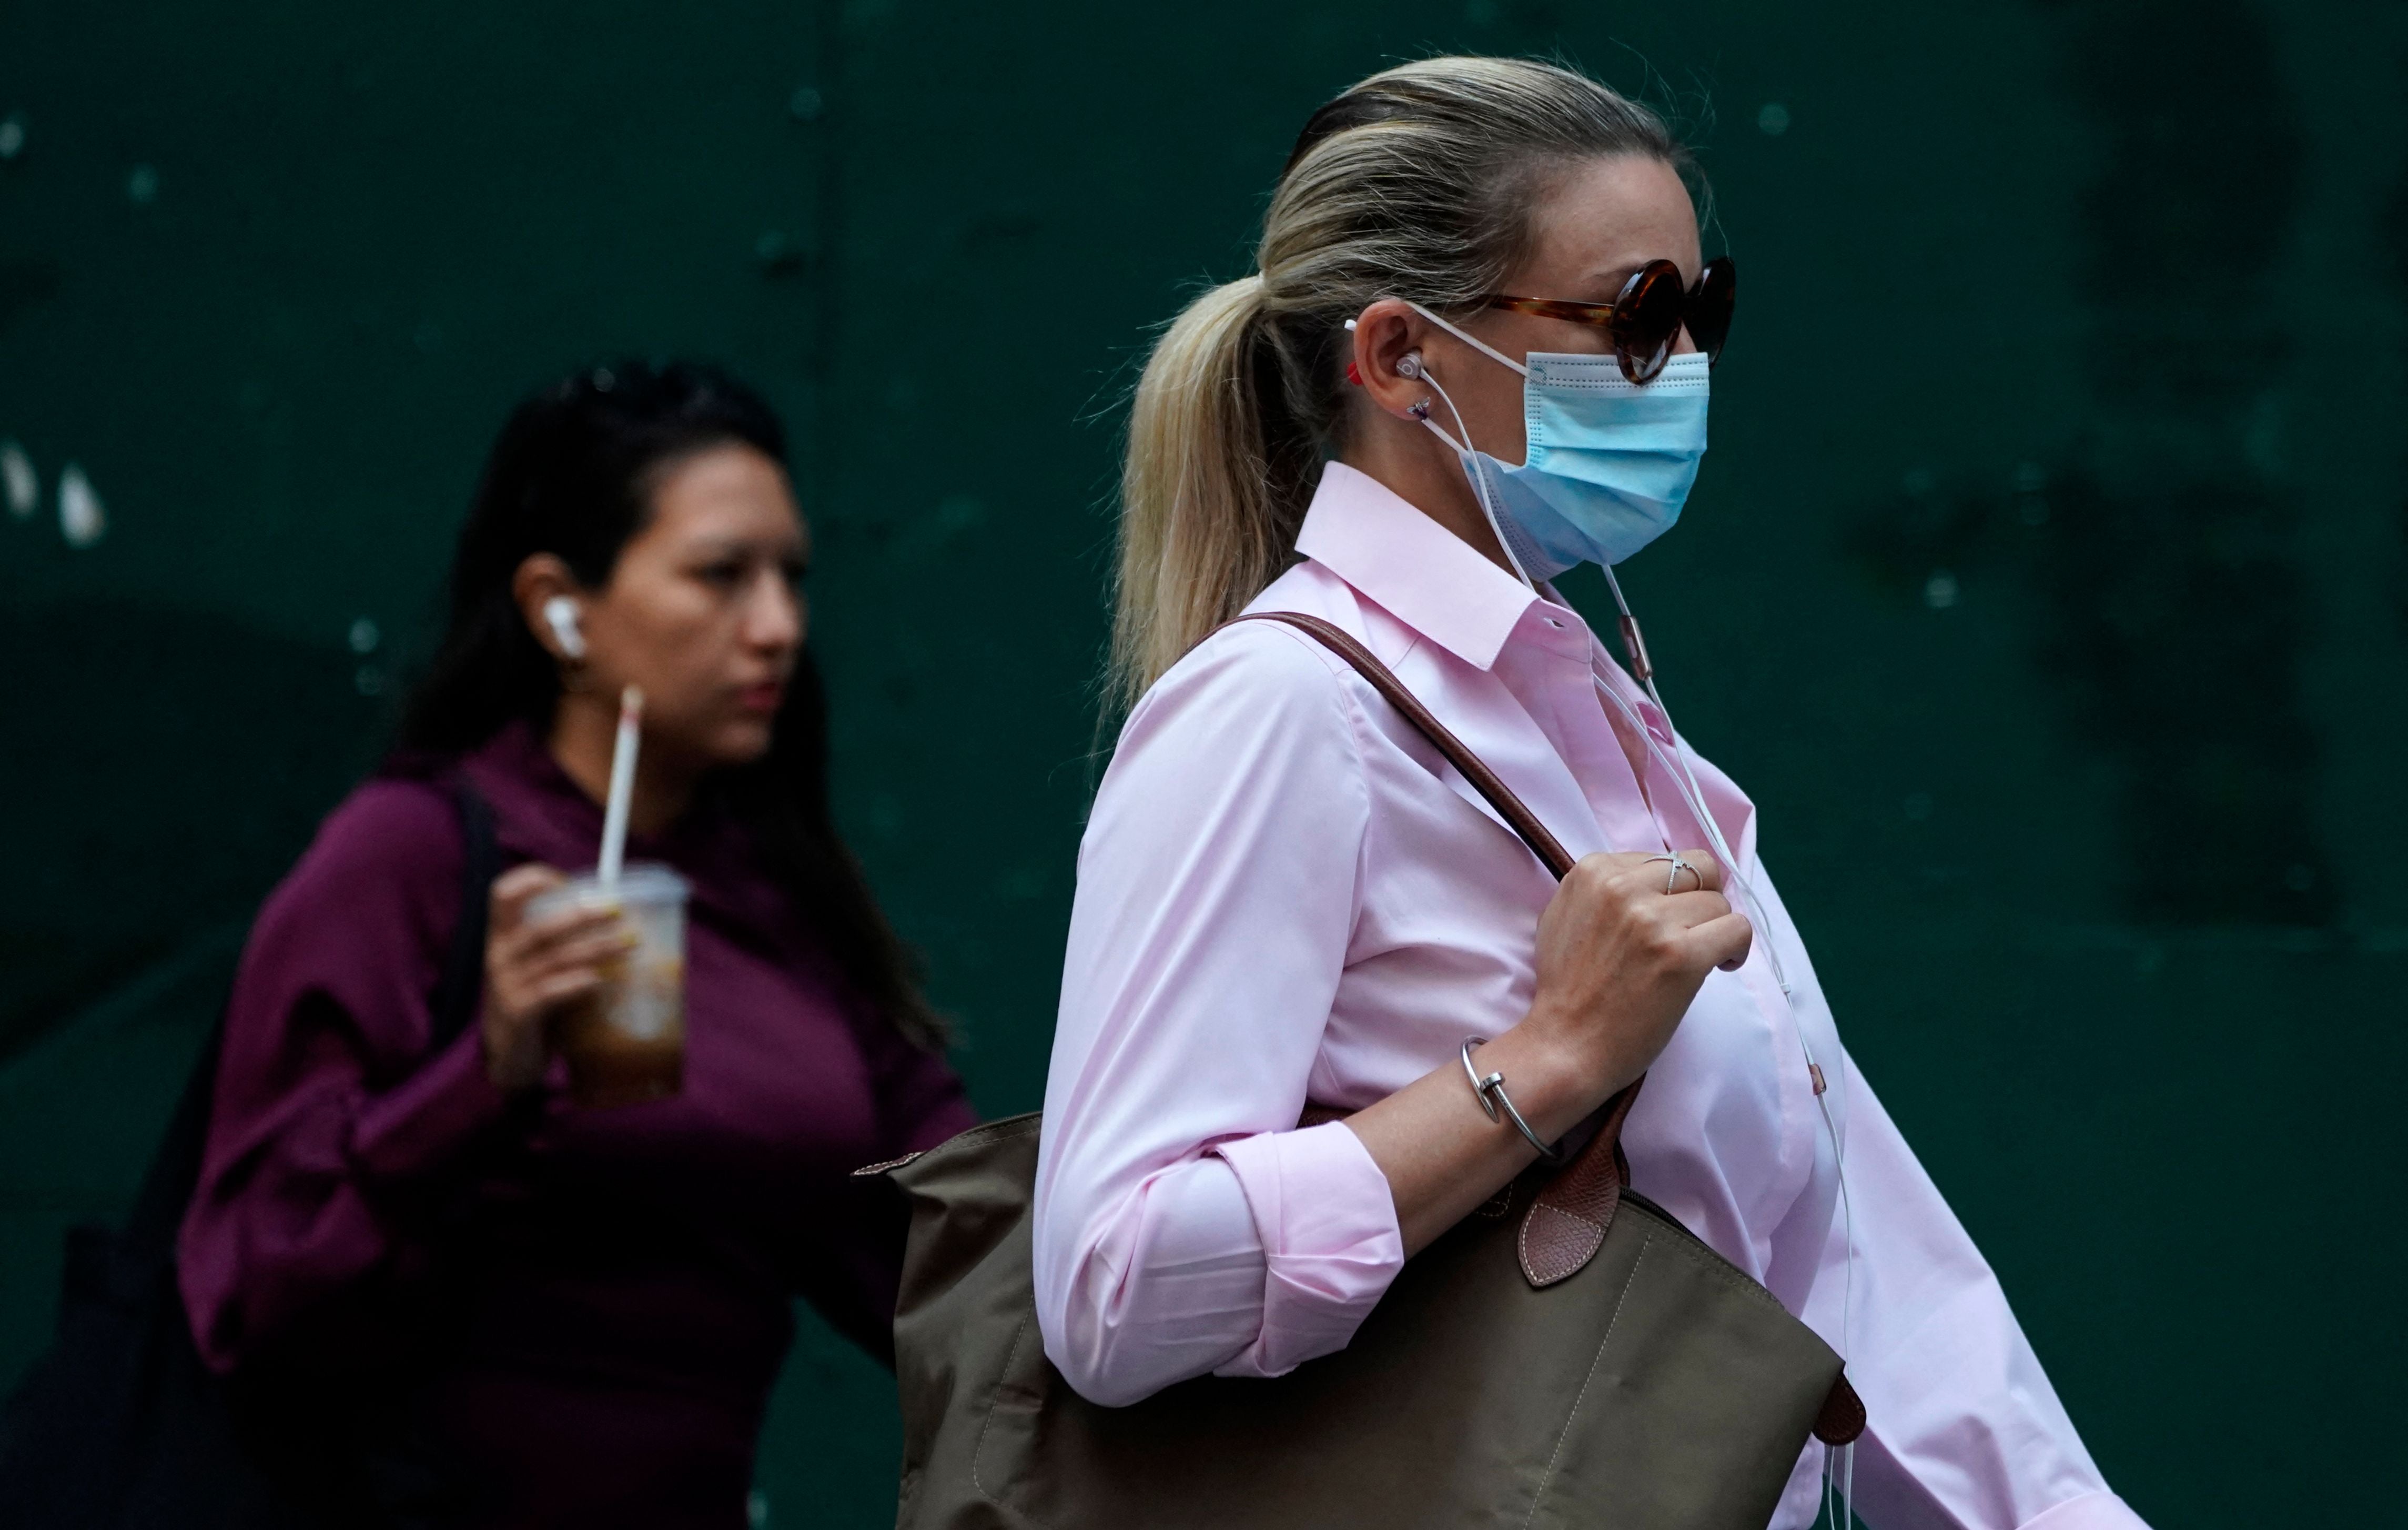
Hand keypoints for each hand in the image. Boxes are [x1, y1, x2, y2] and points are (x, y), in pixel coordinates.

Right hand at [480, 863, 630, 1091]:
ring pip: (554, 958)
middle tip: (618, 911)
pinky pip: (549, 993)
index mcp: (501, 937)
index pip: (502, 895)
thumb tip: (617, 918)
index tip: (567, 880)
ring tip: (630, 943)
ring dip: (595, 948)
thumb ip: (560, 944)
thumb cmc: (533, 1003)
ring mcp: (506, 986)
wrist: (511, 1057)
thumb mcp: (537, 967)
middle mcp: (499, 957)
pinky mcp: (518, 1014)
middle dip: (581, 915)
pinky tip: (600, 980)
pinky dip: (576, 983)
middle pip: (539, 926)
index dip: (531, 880)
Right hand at [1518, 849, 1751, 1101]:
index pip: (1663, 857)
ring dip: (1714, 930)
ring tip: (1697, 958)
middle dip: (1702, 899)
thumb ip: (1603, 889)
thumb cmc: (1566, 988)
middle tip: (1692, 930)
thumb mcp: (1565, 914)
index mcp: (1594, 870)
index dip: (1673, 890)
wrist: (1565, 1045)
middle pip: (1698, 870)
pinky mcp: (1681, 955)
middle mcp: (1622, 887)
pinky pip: (1737, 929)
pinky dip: (1736, 949)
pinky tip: (1720, 966)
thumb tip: (1652, 877)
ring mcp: (1652, 920)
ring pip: (1719, 903)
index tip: (1666, 918)